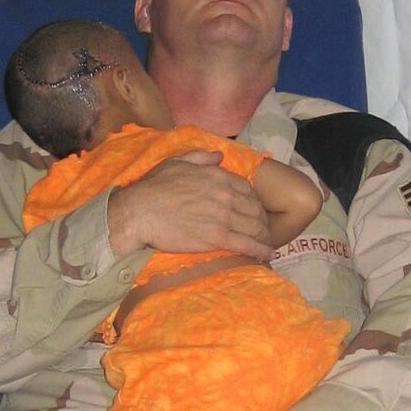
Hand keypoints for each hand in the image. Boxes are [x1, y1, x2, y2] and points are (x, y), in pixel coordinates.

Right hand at [108, 152, 273, 258]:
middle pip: (255, 208)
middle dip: (261, 219)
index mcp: (217, 176)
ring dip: (264, 235)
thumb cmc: (154, 187)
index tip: (252, 209)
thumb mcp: (177, 162)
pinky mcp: (217, 238)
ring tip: (267, 242)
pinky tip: (269, 254)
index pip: (247, 189)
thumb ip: (201, 158)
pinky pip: (247, 244)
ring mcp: (223, 217)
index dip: (253, 200)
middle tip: (262, 228)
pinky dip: (261, 249)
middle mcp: (225, 195)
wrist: (140, 211)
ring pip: (255, 226)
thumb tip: (219, 156)